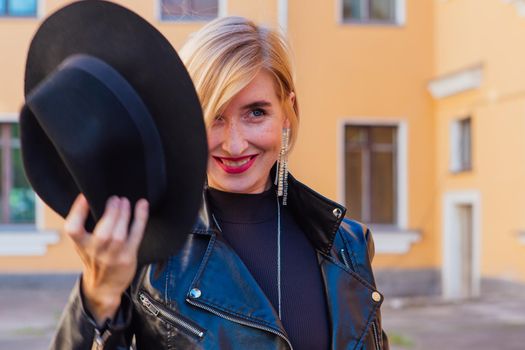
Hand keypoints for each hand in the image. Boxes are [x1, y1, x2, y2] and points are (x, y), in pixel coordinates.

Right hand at [64, 194, 148, 324]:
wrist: (104, 287)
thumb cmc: (95, 258)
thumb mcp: (83, 244)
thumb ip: (85, 226)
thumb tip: (94, 196)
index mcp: (81, 245)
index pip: (73, 229)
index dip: (78, 212)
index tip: (85, 196)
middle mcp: (95, 252)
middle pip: (103, 233)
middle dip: (111, 213)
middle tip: (115, 198)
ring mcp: (112, 256)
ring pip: (119, 235)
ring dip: (124, 215)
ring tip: (125, 202)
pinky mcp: (128, 257)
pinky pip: (136, 235)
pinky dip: (140, 219)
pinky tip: (142, 205)